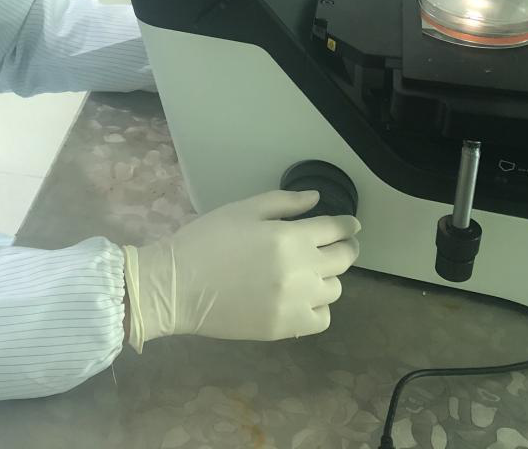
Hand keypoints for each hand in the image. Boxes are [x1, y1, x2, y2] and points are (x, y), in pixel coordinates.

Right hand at [123, 190, 359, 349]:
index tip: (350, 225)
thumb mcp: (243, 210)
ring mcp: (295, 303)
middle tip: (339, 245)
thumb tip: (317, 199)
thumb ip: (284, 202)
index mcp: (291, 238)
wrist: (177, 286)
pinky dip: (318, 308)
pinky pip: (321, 319)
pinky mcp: (285, 327)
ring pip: (334, 289)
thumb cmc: (206, 240)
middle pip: (343, 259)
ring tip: (312, 272)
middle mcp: (301, 271)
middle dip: (346, 248)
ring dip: (328, 277)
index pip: (336, 230)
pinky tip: (302, 299)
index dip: (347, 226)